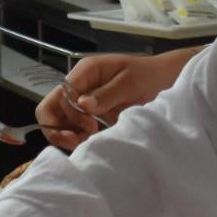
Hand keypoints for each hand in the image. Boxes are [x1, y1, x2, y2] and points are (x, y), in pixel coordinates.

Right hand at [33, 47, 204, 150]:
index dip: (71, 113)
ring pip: (58, 121)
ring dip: (65, 135)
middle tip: (74, 142)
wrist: (166, 80)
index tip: (93, 126)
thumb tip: (82, 105)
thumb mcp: (130, 82)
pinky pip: (73, 128)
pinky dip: (76, 138)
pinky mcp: (90, 115)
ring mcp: (82, 101)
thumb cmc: (149, 76)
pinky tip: (89, 144)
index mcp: (86, 72)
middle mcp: (79, 85)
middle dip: (56, 127)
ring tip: (82, 145)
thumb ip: (106, 94)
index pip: (62, 94)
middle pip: (50, 107)